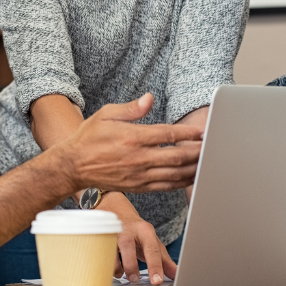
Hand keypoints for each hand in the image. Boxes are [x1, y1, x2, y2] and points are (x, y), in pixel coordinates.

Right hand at [54, 93, 203, 193]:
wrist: (73, 166)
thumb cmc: (89, 137)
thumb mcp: (106, 114)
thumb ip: (130, 108)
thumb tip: (149, 98)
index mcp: (132, 138)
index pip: (167, 136)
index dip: (188, 134)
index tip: (201, 132)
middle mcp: (138, 158)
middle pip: (176, 157)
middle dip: (197, 152)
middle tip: (212, 147)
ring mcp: (139, 175)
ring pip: (173, 174)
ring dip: (193, 169)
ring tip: (207, 162)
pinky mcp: (138, 186)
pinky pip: (165, 186)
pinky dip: (181, 182)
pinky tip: (191, 177)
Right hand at [100, 193, 176, 284]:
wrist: (117, 210)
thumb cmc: (137, 231)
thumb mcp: (152, 243)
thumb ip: (164, 260)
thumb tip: (176, 274)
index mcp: (145, 231)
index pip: (152, 249)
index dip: (155, 266)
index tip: (157, 281)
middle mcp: (128, 229)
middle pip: (127, 246)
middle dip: (131, 266)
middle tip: (134, 279)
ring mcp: (111, 232)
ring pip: (110, 250)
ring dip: (115, 267)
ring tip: (121, 273)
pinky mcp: (99, 235)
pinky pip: (98, 252)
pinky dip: (105, 264)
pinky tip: (111, 267)